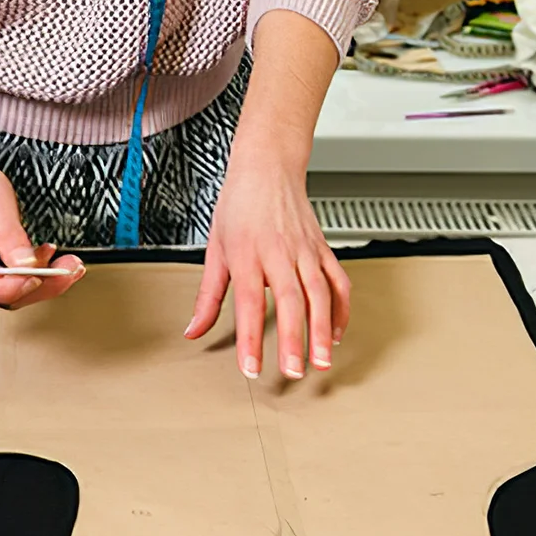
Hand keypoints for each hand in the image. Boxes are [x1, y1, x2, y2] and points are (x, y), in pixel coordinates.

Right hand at [0, 134, 84, 308]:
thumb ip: (12, 235)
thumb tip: (27, 265)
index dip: (13, 287)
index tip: (43, 277)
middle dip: (41, 285)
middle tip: (73, 267)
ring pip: (3, 293)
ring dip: (39, 282)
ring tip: (63, 260)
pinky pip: (1, 284)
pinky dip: (26, 277)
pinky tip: (43, 261)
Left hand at [184, 155, 349, 380]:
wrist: (269, 165)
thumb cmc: (240, 203)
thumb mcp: (215, 247)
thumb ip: (208, 295)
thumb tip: (193, 330)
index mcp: (247, 254)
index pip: (249, 302)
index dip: (250, 338)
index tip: (252, 368)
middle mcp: (279, 252)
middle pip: (291, 300)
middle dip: (295, 338)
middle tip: (295, 370)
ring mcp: (305, 250)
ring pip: (320, 292)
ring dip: (323, 329)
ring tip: (321, 360)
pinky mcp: (322, 248)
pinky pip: (338, 280)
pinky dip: (341, 308)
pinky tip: (335, 332)